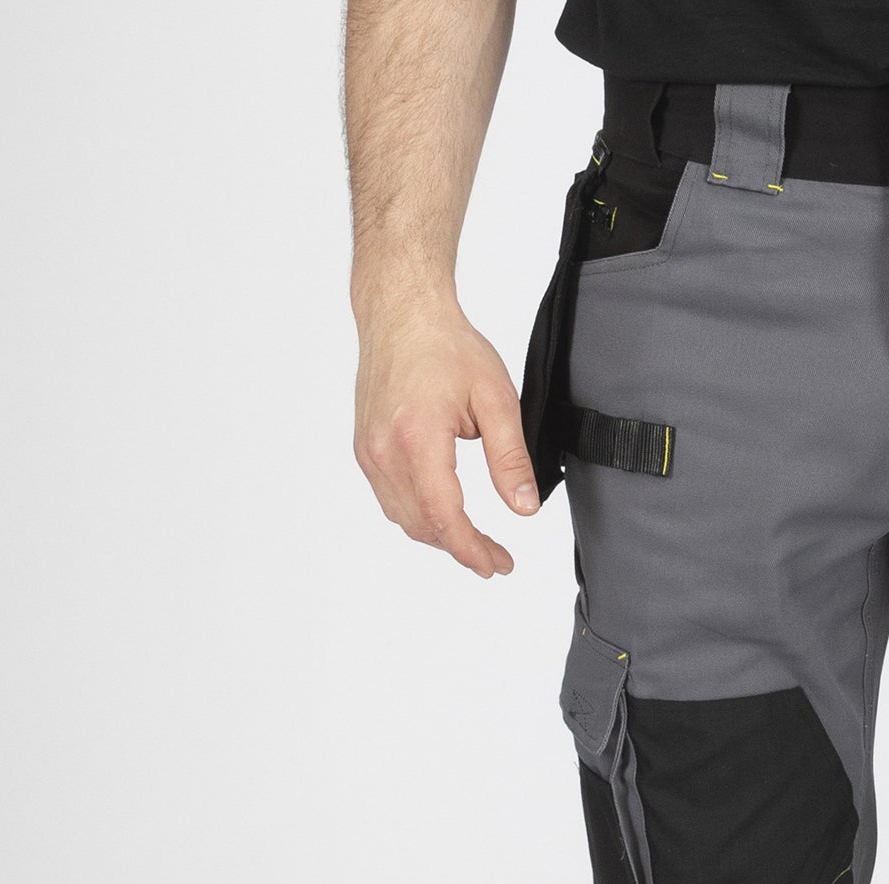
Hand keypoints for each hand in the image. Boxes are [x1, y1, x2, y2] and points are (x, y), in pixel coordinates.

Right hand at [353, 297, 538, 578]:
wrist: (401, 313)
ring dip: (439, 536)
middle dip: (461, 549)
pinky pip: (390, 499)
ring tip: (475, 543)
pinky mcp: (365, 448)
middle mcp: (384, 449)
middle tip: (496, 559)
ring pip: (403, 517)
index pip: (443, 516)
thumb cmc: (446, 346)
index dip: (471, 549)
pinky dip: (419, 516)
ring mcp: (369, 450)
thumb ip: (511, 458)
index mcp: (417, 437)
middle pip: (422, 525)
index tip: (496, 565)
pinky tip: (445, 517)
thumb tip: (524, 509)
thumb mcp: (496, 399)